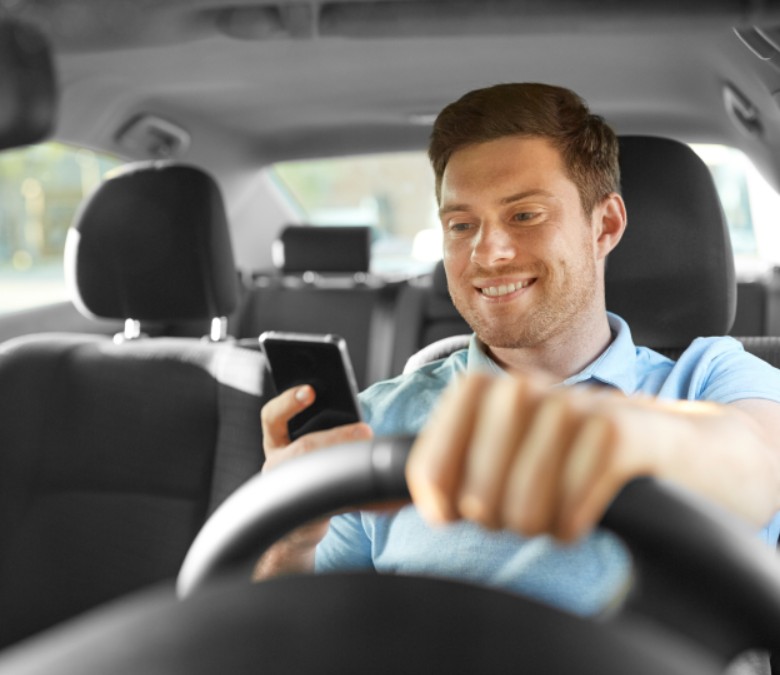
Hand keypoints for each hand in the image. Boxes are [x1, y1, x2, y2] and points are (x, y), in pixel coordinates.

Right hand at [253, 384, 372, 578]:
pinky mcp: (310, 514)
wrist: (297, 528)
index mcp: (276, 444)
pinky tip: (377, 486)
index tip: (311, 391)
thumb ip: (319, 432)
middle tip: (364, 431)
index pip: (273, 418)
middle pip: (304, 448)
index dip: (289, 402)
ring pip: (319, 474)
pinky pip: (336, 499)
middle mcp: (277, 466)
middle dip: (336, 438)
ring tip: (371, 449)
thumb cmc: (307, 477)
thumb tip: (357, 425)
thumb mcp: (305, 450)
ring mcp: (290, 492)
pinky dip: (359, 491)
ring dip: (349, 461)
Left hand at [406, 372, 672, 541]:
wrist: (664, 438)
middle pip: (475, 496)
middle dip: (496, 518)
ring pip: (521, 509)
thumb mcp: (510, 444)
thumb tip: (375, 495)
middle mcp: (523, 391)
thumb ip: (453, 461)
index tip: (445, 513)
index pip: (430, 459)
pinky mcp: (615, 434)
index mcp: (487, 391)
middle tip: (522, 507)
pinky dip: (573, 526)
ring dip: (538, 525)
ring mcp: (570, 409)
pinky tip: (586, 508)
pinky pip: (570, 513)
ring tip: (555, 507)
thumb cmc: (573, 449)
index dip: (433, 498)